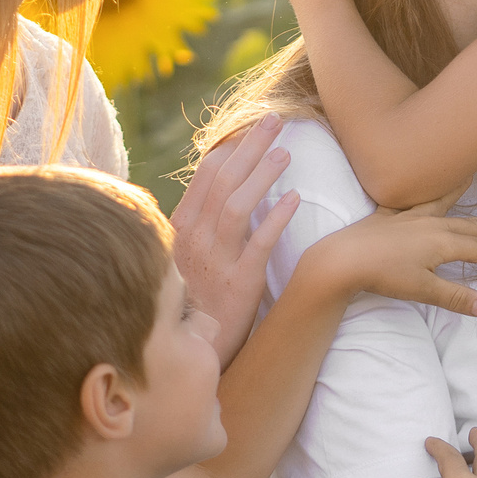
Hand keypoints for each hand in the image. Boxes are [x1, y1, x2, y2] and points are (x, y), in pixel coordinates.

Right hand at [174, 113, 298, 364]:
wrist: (189, 357)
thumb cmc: (192, 308)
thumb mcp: (186, 263)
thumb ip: (199, 231)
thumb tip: (216, 198)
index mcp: (181, 231)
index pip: (204, 178)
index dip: (230, 150)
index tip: (251, 130)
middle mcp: (194, 241)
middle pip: (223, 181)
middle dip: (250, 147)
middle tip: (275, 121)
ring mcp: (214, 262)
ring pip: (237, 205)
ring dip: (263, 174)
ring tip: (287, 151)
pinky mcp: (238, 284)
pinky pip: (258, 244)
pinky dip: (276, 218)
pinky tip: (295, 199)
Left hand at [302, 195, 476, 317]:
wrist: (343, 257)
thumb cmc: (384, 275)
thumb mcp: (423, 290)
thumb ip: (455, 297)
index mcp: (443, 243)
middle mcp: (431, 225)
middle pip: (472, 225)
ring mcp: (409, 217)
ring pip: (443, 203)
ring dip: (460, 193)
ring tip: (473, 179)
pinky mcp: (388, 217)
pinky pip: (410, 199)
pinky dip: (421, 191)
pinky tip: (420, 187)